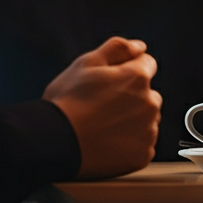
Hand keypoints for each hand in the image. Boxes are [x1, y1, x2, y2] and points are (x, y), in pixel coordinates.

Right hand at [43, 36, 161, 178]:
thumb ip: (118, 48)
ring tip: (103, 126)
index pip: (147, 65)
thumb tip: (140, 47)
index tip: (111, 82)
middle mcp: (150, 103)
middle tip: (103, 106)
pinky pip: (143, 144)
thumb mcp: (86, 63)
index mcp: (138, 77)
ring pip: (147, 120)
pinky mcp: (142, 155)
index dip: (127, 70)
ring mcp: (147, 131)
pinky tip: (108, 142)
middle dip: (132, 97)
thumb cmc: (66, 102)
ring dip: (133, 120)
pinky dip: (130, 144)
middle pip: (149, 94)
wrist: (52, 143)